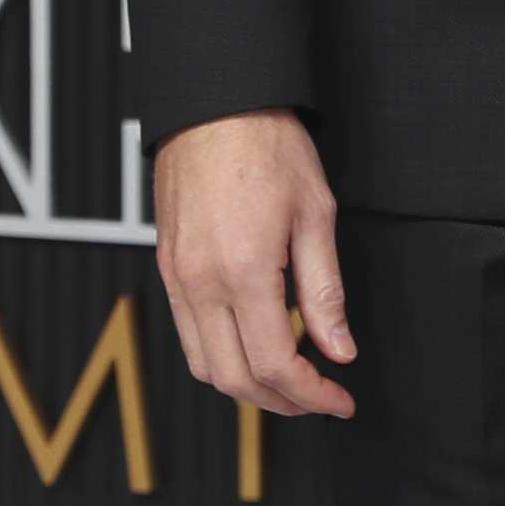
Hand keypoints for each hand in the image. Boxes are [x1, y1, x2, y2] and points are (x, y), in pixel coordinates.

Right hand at [155, 110, 356, 420]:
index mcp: (243, 270)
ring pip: (204, 364)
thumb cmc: (266, 145)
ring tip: (290, 380)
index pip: (275, 364)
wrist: (214, 103)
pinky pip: (187, 333)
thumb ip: (325, 292)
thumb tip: (338, 349)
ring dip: (248, 385)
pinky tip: (254, 346)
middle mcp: (199, 281)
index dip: (312, 395)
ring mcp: (175, 276)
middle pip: (234, 378)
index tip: (338, 399)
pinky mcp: (166, 267)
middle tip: (319, 399)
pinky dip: (221, 356)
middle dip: (282, 402)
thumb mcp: (317, 216)